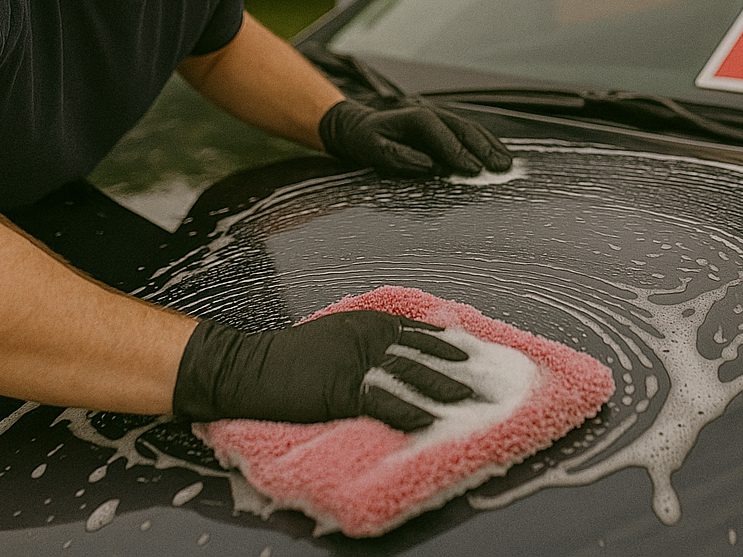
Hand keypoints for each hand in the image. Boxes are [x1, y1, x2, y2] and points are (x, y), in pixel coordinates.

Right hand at [171, 310, 473, 430]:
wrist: (250, 367)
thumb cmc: (290, 358)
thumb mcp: (335, 337)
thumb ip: (369, 342)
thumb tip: (403, 352)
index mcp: (368, 322)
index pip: (422, 332)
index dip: (452, 344)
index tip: (480, 354)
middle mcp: (369, 336)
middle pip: (427, 352)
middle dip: (461, 369)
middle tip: (492, 382)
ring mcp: (358, 361)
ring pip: (414, 373)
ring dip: (447, 388)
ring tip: (475, 401)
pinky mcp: (344, 387)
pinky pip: (386, 399)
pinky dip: (411, 410)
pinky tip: (431, 420)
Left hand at [318, 99, 512, 176]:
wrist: (360, 126)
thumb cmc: (366, 140)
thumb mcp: (373, 149)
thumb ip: (398, 157)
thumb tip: (429, 165)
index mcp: (412, 117)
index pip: (440, 132)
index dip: (458, 151)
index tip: (474, 170)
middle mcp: (430, 113)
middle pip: (462, 127)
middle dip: (483, 148)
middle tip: (500, 167)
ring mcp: (439, 118)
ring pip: (470, 129)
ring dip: (490, 145)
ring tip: (507, 163)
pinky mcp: (444, 127)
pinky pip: (469, 133)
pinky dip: (486, 143)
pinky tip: (499, 154)